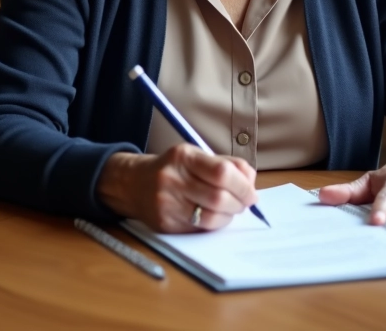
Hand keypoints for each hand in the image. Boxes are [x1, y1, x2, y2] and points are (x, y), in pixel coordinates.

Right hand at [97, 144, 258, 232]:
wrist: (134, 183)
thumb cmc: (173, 168)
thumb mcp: (196, 155)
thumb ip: (226, 164)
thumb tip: (251, 182)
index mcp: (183, 157)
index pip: (222, 173)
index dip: (243, 186)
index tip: (252, 192)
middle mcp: (172, 180)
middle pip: (219, 198)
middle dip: (239, 203)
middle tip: (244, 203)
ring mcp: (167, 204)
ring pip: (211, 218)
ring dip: (229, 217)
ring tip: (230, 210)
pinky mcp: (165, 225)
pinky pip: (199, 229)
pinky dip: (213, 225)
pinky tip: (213, 216)